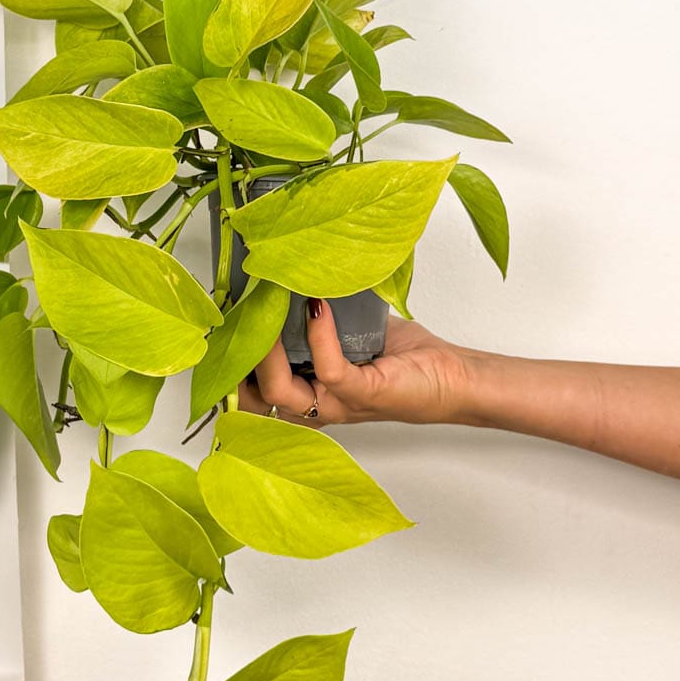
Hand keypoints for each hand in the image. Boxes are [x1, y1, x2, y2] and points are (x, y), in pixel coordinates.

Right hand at [238, 301, 476, 426]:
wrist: (453, 377)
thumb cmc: (406, 359)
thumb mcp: (352, 334)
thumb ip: (321, 319)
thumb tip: (295, 274)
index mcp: (308, 394)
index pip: (251, 390)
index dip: (232, 362)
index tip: (226, 319)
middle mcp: (316, 406)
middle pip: (253, 398)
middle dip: (237, 361)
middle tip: (238, 316)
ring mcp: (337, 404)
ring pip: (279, 391)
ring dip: (267, 350)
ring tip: (266, 309)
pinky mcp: (363, 394)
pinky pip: (328, 369)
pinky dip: (319, 335)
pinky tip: (318, 306)